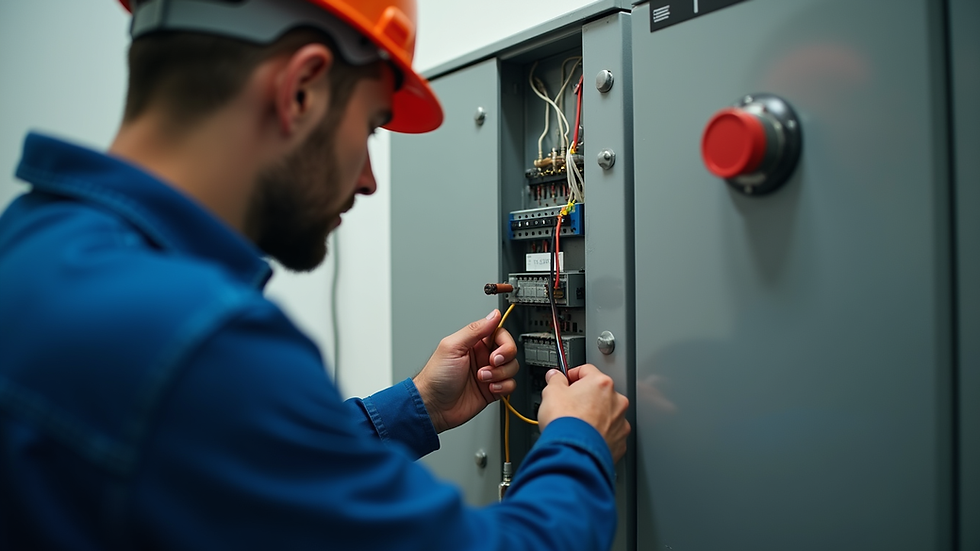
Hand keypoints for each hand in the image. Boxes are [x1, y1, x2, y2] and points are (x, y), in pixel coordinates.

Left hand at [413, 310, 519, 432]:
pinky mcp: (493, 389)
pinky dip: (503, 387)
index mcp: (474, 342)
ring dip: (500, 374)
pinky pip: (510, 385)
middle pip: (509, 350)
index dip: (504, 342)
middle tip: (491, 363)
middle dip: (503, 358)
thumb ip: (474, 330)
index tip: (496, 350)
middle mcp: (483, 356)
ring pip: (512, 367)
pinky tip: (489, 388)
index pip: (500, 333)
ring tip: (483, 378)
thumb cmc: (436, 377)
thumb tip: (493, 315)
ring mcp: (489, 373)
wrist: (434, 406)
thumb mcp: (452, 347)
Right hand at [538, 364, 630, 461]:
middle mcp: (616, 401)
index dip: (571, 375)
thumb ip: (555, 380)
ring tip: (576, 424)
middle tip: (568, 405)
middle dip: (584, 397)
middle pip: (598, 392)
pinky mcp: (619, 442)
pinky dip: (599, 433)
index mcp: (601, 384)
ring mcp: (620, 422)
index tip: (564, 382)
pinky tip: (584, 436)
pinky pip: (609, 433)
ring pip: (606, 413)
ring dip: (594, 416)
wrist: (572, 453)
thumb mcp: (551, 393)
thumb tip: (555, 377)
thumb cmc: (565, 424)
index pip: (586, 370)